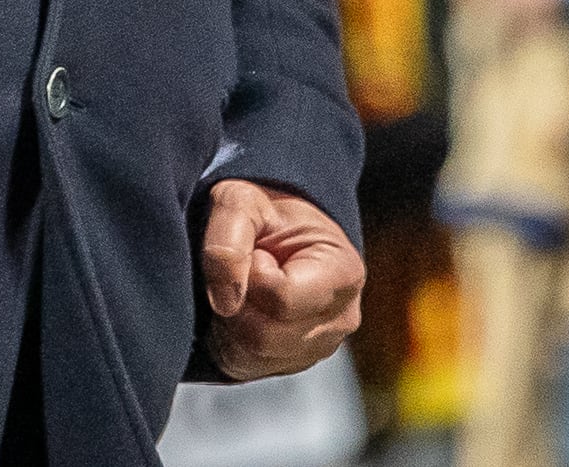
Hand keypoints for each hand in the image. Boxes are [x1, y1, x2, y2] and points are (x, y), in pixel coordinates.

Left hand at [200, 179, 363, 380]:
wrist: (276, 226)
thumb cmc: (264, 210)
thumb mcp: (241, 202)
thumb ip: (228, 241)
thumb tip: (226, 301)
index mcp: (343, 274)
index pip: (282, 300)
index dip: (252, 274)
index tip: (257, 251)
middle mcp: (340, 319)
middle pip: (265, 335)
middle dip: (236, 302)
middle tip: (242, 270)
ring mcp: (318, 347)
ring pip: (252, 354)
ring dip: (230, 320)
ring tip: (241, 286)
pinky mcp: (292, 363)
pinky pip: (244, 365)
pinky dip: (228, 338)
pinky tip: (239, 307)